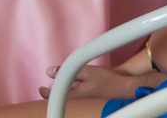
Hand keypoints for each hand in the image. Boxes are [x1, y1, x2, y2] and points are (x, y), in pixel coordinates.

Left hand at [37, 64, 163, 100]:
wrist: (126, 85)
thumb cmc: (107, 80)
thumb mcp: (86, 71)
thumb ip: (67, 71)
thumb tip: (49, 72)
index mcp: (77, 94)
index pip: (57, 96)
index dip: (47, 93)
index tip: (40, 89)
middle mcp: (82, 96)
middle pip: (64, 92)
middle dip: (57, 86)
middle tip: (51, 78)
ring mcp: (88, 94)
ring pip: (72, 88)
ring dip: (67, 82)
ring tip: (63, 75)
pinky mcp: (93, 90)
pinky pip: (80, 87)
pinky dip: (76, 81)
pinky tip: (78, 76)